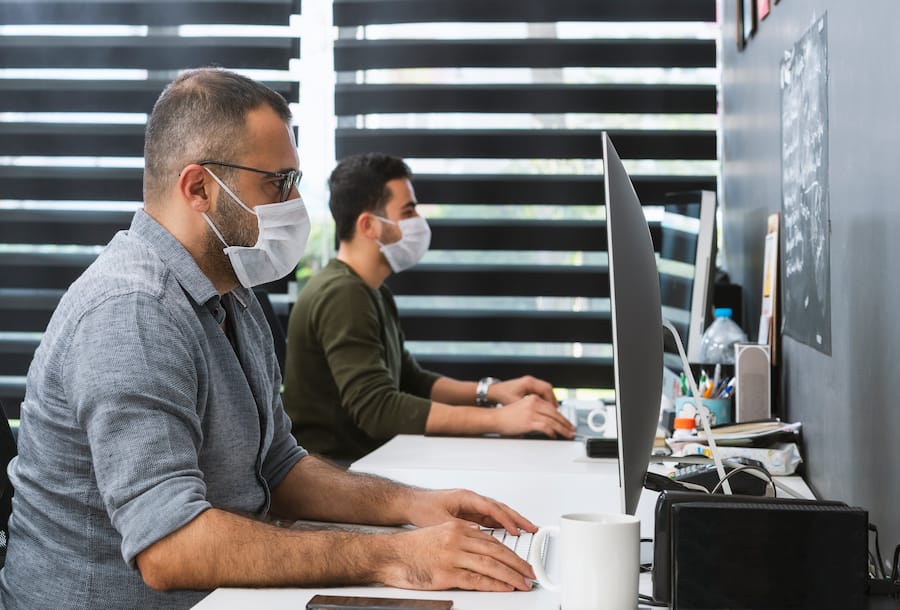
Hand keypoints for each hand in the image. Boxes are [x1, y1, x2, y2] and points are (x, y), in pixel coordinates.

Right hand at [378, 520, 534, 591]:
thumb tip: (482, 552)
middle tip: (530, 573)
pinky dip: (495, 585)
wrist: (387, 555)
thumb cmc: (410, 549)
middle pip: (497, 551)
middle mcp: (457, 539)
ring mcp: (452, 556)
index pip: (492, 541)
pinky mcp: (446, 574)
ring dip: (511, 576)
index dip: (511, 552)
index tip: (522, 561)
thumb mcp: (439, 534)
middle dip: (518, 564)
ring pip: (491, 566)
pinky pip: (477, 580)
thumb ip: (461, 540)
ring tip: (523, 583)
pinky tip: (506, 588)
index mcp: (457, 528)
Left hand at [406, 488, 535, 533]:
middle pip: (500, 508)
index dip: (506, 520)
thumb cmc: (422, 508)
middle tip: (532, 528)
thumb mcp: (440, 520)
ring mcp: (472, 505)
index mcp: (466, 497)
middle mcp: (471, 499)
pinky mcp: (470, 512)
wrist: (411, 503)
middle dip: (517, 518)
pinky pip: (490, 518)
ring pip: (497, 512)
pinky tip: (510, 533)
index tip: (516, 531)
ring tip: (527, 530)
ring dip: (512, 521)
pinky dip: (502, 524)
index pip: (492, 508)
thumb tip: (476, 534)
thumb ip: (459, 527)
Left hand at [488, 375, 557, 406]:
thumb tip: (539, 416)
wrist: (492, 391)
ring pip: (544, 390)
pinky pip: (539, 391)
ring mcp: (529, 382)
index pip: (546, 390)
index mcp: (528, 382)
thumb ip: (528, 408)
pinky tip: (544, 407)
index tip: (555, 410)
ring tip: (552, 410)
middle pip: (547, 389)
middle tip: (557, 410)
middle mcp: (530, 380)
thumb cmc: (502, 396)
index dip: (552, 401)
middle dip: (553, 400)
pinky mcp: (527, 386)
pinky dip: (543, 399)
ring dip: (548, 399)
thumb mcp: (516, 403)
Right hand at [492, 394, 574, 438]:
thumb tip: (546, 420)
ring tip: (567, 434)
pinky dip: (552, 432)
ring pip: (553, 421)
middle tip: (571, 429)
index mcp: (533, 399)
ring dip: (562, 429)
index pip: (552, 407)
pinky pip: (546, 427)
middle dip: (565, 423)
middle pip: (555, 414)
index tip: (566, 422)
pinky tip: (554, 435)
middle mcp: (534, 403)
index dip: (562, 416)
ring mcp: (532, 413)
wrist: (495, 418)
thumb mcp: (522, 406)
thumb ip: (535, 410)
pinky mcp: (529, 422)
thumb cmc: (506, 415)